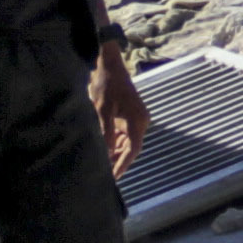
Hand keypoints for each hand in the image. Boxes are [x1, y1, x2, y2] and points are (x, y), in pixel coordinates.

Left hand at [92, 46, 148, 177]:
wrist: (109, 65)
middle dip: (118, 160)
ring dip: (115, 153)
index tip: (114, 177)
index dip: (123, 164)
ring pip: (126, 143)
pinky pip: (123, 135)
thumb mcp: (102, 109)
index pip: (133, 148)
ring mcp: (136, 119)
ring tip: (101, 167)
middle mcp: (140, 121)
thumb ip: (105, 132)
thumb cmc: (106, 85)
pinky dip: (114, 143)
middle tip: (104, 176)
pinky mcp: (130, 117)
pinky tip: (103, 152)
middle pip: (131, 148)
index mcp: (137, 120)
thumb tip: (106, 153)